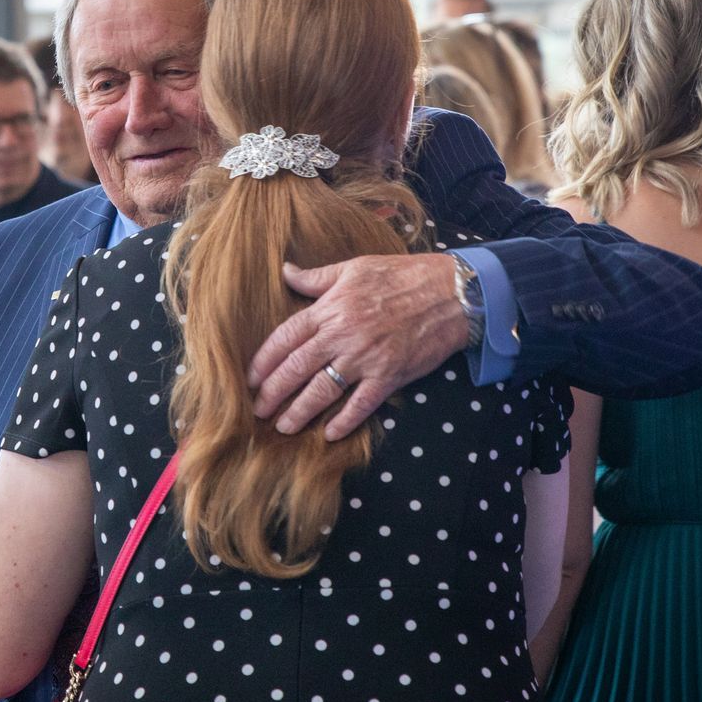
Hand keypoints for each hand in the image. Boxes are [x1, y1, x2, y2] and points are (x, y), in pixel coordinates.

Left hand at [249, 254, 468, 440]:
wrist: (451, 293)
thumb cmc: (402, 275)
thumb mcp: (355, 267)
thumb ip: (317, 277)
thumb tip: (286, 271)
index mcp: (330, 309)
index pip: (285, 338)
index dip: (264, 361)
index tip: (250, 378)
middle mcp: (342, 335)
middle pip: (297, 368)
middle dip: (273, 392)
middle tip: (257, 410)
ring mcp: (365, 358)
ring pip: (322, 390)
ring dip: (300, 411)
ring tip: (283, 426)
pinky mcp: (389, 376)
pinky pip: (360, 404)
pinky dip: (344, 421)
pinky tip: (329, 434)